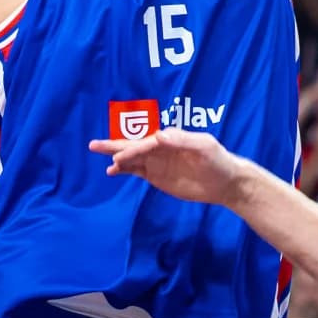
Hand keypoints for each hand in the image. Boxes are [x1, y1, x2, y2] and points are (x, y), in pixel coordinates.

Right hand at [92, 128, 249, 209]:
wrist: (224, 182)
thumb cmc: (218, 160)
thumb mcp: (204, 147)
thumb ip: (182, 140)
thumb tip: (159, 134)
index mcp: (170, 138)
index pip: (146, 143)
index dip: (132, 150)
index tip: (119, 159)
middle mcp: (160, 148)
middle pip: (133, 145)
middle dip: (114, 145)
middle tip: (93, 144)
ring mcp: (157, 162)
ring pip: (132, 158)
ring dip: (116, 157)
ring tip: (99, 155)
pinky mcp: (157, 176)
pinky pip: (137, 171)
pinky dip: (124, 170)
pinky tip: (112, 171)